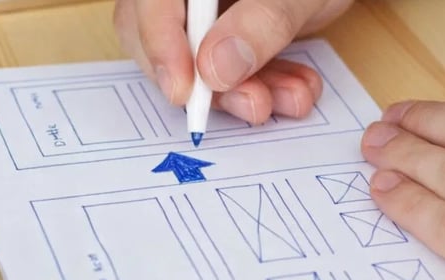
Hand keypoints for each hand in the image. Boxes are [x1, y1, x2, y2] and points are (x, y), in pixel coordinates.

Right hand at [113, 0, 351, 122]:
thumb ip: (260, 21)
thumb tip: (214, 70)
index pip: (150, 2)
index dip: (159, 45)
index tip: (183, 90)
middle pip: (159, 37)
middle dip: (207, 83)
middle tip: (252, 104)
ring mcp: (204, 12)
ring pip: (194, 62)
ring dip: (243, 91)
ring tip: (291, 98)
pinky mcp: (226, 33)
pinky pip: (224, 70)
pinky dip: (260, 86)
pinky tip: (294, 90)